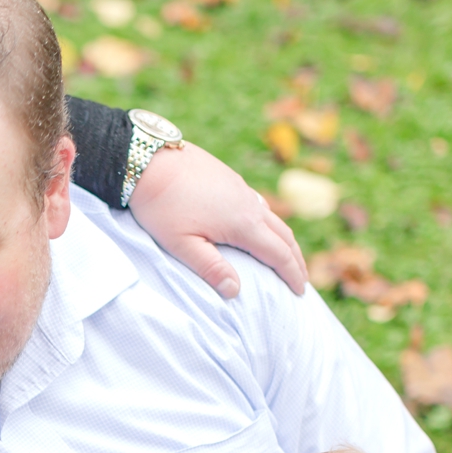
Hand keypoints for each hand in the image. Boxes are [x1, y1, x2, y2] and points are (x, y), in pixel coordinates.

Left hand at [127, 143, 306, 299]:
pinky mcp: (230, 178)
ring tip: (286, 256)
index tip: (300, 293)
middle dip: (296, 260)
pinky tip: (260, 226)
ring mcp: (241, 188)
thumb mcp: (181, 244)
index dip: (292, 275)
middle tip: (302, 280)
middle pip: (284, 235)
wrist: (149, 160)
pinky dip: (268, 222)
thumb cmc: (161, 206)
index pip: (278, 254)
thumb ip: (210, 268)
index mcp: (243, 224)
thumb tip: (235, 291)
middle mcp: (249, 204)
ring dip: (284, 240)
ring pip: (273, 217)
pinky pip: (259, 203)